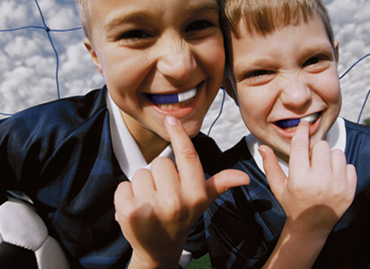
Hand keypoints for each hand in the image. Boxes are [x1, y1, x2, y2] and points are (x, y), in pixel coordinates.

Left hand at [114, 115, 249, 268]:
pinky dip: (126, 195)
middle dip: (159, 175)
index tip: (171, 119)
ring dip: (142, 186)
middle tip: (162, 195)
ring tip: (149, 203)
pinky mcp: (130, 212)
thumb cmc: (182, 217)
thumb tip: (245, 177)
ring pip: (141, 173)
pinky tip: (135, 209)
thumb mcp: (203, 200)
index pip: (188, 157)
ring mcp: (152, 208)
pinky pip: (124, 185)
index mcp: (195, 194)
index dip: (180, 135)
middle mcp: (176, 201)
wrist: (160, 249)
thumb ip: (221, 183)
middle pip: (160, 163)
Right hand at [260, 122, 356, 237]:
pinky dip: (341, 169)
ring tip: (322, 169)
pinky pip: (349, 166)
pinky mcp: (350, 191)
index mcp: (300, 179)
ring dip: (329, 158)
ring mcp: (337, 187)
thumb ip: (270, 165)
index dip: (302, 131)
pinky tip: (332, 178)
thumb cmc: (292, 204)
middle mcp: (319, 182)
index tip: (304, 125)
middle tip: (311, 159)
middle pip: (322, 145)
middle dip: (315, 149)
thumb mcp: (277, 186)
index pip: (301, 145)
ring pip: (337, 153)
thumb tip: (263, 146)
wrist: (311, 227)